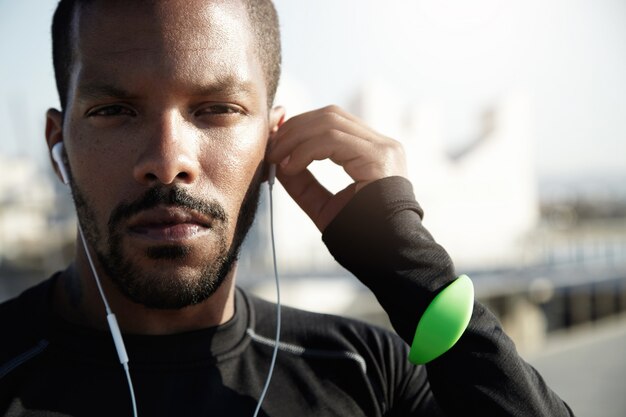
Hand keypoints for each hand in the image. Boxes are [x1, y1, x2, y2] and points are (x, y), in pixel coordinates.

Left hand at [267, 105, 407, 231]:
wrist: (385, 255)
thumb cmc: (359, 235)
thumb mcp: (323, 204)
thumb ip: (303, 182)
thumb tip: (278, 161)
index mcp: (372, 152)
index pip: (333, 121)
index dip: (299, 124)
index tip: (274, 138)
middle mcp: (382, 145)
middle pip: (330, 115)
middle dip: (294, 127)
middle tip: (270, 148)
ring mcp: (383, 149)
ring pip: (331, 122)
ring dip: (295, 137)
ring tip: (276, 158)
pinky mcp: (380, 158)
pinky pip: (334, 140)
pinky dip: (306, 150)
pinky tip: (291, 167)